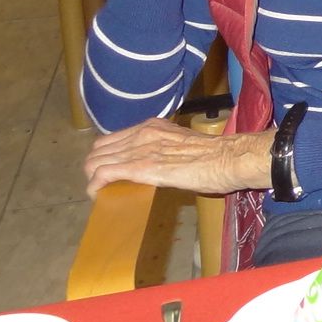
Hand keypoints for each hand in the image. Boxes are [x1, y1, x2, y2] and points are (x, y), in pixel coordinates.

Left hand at [84, 118, 272, 196]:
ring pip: (96, 161)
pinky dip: (95, 186)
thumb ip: (165, 151)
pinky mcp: (140, 167)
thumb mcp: (183, 146)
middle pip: (99, 149)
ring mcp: (140, 149)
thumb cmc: (216, 156)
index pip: (113, 138)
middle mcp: (142, 133)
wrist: (228, 159)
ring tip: (101, 191)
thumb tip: (160, 166)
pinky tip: (98, 195)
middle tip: (104, 184)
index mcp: (152, 126)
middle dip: (95, 167)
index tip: (111, 170)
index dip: (106, 155)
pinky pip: (103, 174)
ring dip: (93, 178)